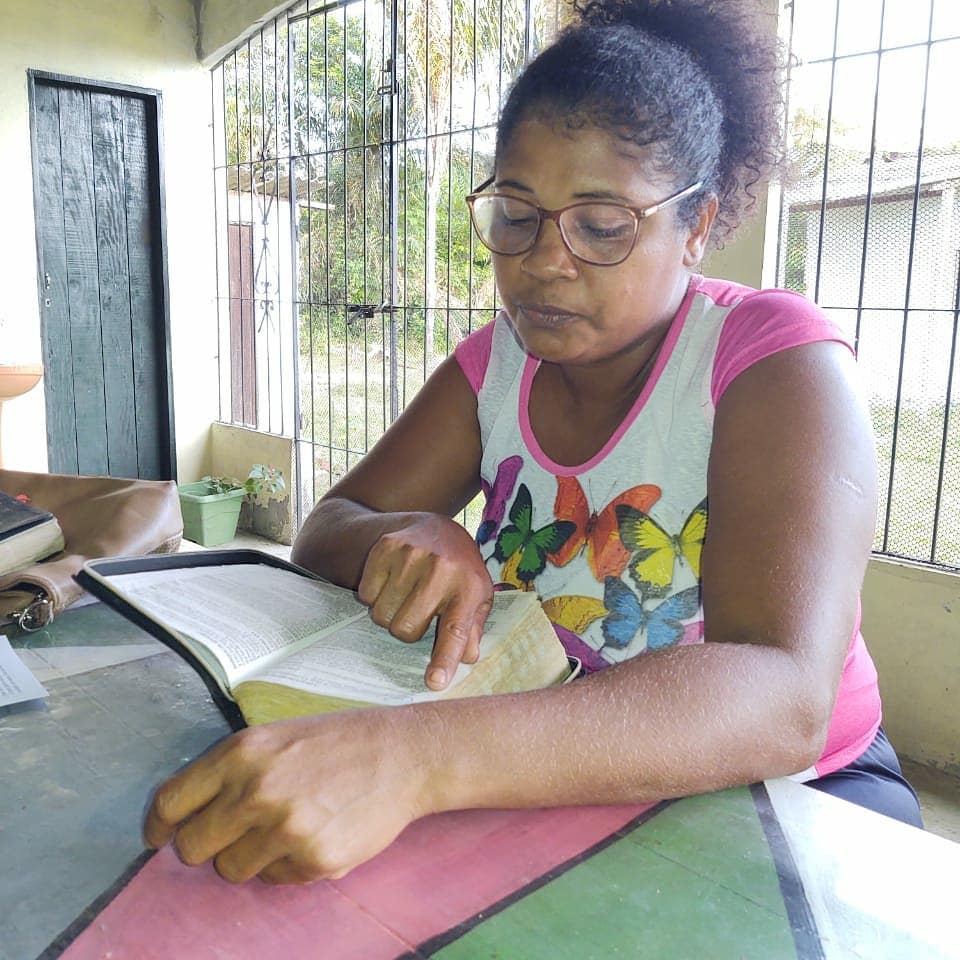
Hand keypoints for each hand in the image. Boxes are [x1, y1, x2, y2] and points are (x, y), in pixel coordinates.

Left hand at [144, 710, 430, 883]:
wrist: (403, 755)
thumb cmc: (338, 742)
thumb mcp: (277, 736)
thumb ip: (231, 770)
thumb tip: (182, 814)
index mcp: (242, 753)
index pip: (171, 802)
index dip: (160, 825)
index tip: (160, 836)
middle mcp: (257, 791)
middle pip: (192, 847)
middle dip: (208, 843)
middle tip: (236, 830)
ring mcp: (285, 829)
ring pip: (231, 869)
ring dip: (250, 855)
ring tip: (288, 826)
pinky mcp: (313, 860)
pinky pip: (274, 879)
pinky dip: (288, 864)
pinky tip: (316, 834)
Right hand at [357, 514, 493, 689]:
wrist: (436, 526)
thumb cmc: (460, 571)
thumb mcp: (477, 597)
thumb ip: (472, 630)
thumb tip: (467, 659)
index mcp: (469, 587)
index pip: (456, 631)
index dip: (444, 659)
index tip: (435, 682)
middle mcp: (441, 569)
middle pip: (406, 629)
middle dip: (408, 628)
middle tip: (419, 610)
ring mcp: (412, 556)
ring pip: (382, 615)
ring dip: (390, 612)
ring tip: (407, 593)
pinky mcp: (386, 547)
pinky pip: (367, 594)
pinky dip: (375, 594)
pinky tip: (393, 580)